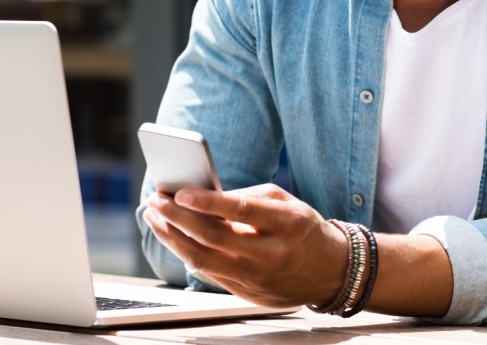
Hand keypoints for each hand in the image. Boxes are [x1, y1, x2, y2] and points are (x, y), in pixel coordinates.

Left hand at [143, 183, 347, 307]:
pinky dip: (188, 255)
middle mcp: (272, 254)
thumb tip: (206, 197)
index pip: (240, 210)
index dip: (207, 201)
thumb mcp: (286, 202)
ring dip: (173, 238)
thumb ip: (249, 197)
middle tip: (157, 201)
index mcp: (286, 224)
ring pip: (204, 260)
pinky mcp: (249, 294)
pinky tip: (175, 239)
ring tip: (156, 219)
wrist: (330, 271)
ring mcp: (258, 278)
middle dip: (178, 217)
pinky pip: (210, 274)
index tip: (180, 191)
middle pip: (214, 237)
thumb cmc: (304, 229)